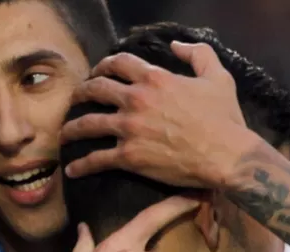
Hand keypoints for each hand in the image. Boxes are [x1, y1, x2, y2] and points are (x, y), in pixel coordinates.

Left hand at [61, 42, 259, 187]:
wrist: (225, 155)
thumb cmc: (224, 119)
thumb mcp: (218, 77)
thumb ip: (198, 54)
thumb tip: (177, 45)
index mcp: (154, 79)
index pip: (118, 64)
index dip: (103, 65)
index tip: (97, 72)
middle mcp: (136, 100)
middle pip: (96, 89)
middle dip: (81, 92)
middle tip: (74, 99)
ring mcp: (129, 129)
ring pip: (88, 123)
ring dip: (72, 128)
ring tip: (64, 133)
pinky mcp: (128, 156)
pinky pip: (97, 159)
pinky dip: (81, 165)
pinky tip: (72, 169)